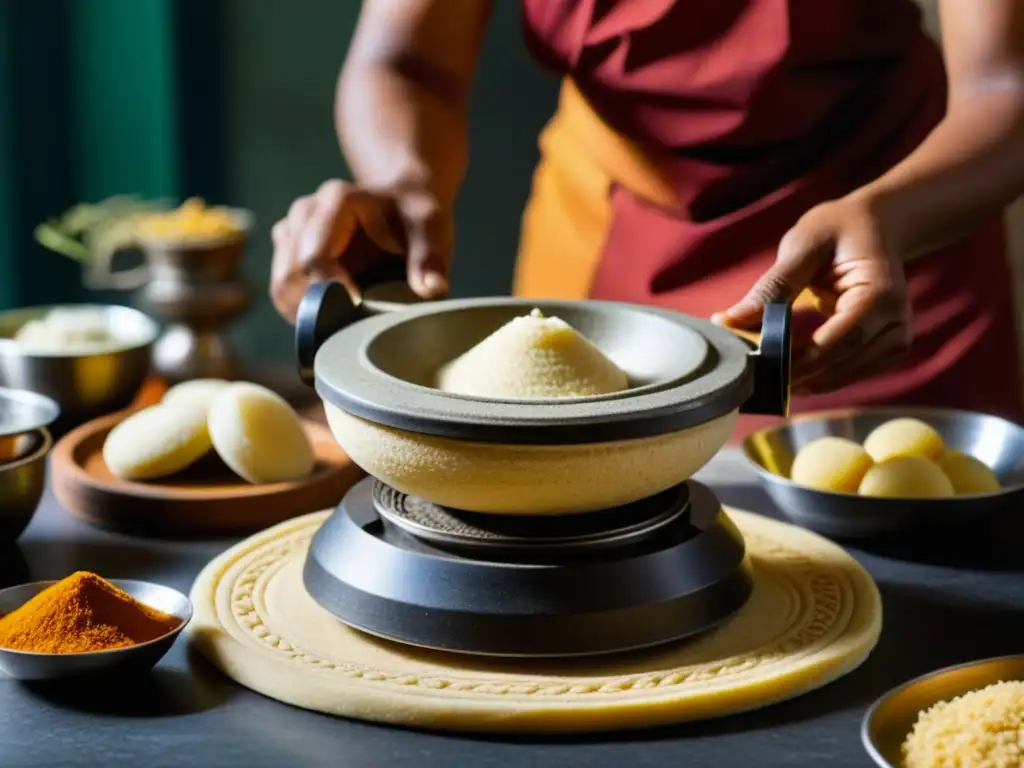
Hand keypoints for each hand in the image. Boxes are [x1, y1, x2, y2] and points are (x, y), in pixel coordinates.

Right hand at [270, 180, 453, 321]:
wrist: (400, 208)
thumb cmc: (413, 219)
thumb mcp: (430, 229)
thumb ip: (429, 257)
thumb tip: (432, 289)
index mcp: (337, 200)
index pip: (315, 257)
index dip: (332, 291)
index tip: (359, 309)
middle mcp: (305, 211)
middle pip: (291, 275)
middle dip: (320, 306)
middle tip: (355, 320)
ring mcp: (291, 230)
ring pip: (281, 286)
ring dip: (308, 312)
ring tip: (345, 318)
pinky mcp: (286, 252)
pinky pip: (281, 292)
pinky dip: (302, 311)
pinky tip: (332, 314)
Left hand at [712, 194, 912, 393]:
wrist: (874, 226)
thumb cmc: (836, 230)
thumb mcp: (802, 247)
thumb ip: (772, 286)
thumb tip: (728, 321)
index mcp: (881, 294)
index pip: (838, 341)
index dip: (798, 360)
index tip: (759, 366)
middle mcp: (896, 322)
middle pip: (839, 364)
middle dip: (794, 374)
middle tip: (751, 378)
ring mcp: (895, 340)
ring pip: (841, 376)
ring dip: (802, 380)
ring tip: (762, 375)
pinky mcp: (885, 350)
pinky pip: (846, 374)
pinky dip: (815, 376)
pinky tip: (787, 372)